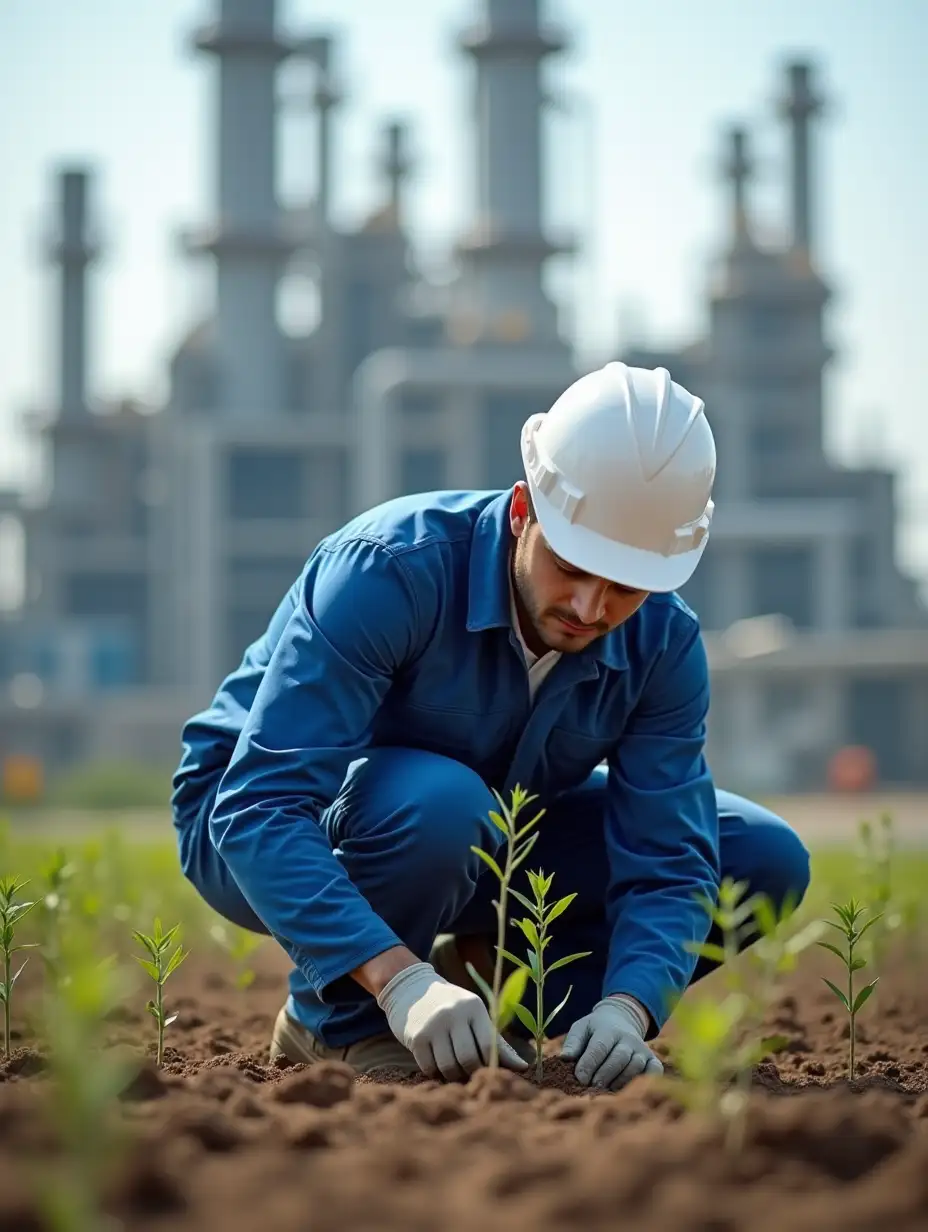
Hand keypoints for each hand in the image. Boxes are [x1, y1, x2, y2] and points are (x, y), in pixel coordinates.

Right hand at [376, 961, 528, 1081]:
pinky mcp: (416, 1037)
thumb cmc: (453, 1008)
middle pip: (469, 1060)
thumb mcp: (475, 1016)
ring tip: (454, 1068)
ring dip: (453, 1075)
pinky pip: (429, 1068)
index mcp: (474, 1006)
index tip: (489, 1070)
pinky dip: (435, 1072)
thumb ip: (498, 1042)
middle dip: (471, 1072)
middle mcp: (453, 1013)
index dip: (491, 1065)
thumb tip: (523, 1067)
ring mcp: (433, 1024)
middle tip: (469, 1071)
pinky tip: (436, 1061)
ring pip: (449, 1067)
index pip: (489, 1046)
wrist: (412, 989)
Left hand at [560, 996, 662, 1088]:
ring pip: (635, 1066)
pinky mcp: (652, 1059)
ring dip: (620, 1081)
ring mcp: (641, 1049)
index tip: (580, 1078)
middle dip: (605, 1074)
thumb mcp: (581, 1028)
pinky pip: (654, 1071)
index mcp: (607, 1029)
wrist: (621, 1019)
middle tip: (593, 1087)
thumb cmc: (596, 1029)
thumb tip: (565, 1058)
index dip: (589, 1063)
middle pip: (618, 1058)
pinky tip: (632, 1090)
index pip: (599, 1047)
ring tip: (607, 1092)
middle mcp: (627, 1038)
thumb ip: (573, 1042)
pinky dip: (647, 1081)